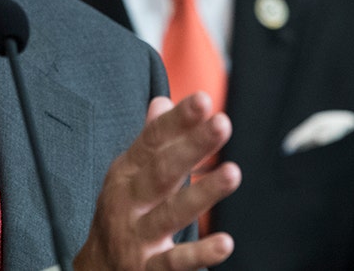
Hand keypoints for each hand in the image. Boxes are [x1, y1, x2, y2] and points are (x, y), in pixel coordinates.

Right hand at [74, 93, 240, 270]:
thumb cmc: (121, 214)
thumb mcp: (129, 175)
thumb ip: (151, 141)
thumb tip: (163, 101)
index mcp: (126, 174)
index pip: (152, 141)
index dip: (177, 121)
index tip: (203, 100)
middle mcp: (128, 201)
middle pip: (161, 171)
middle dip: (191, 146)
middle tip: (222, 124)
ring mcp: (137, 236)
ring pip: (170, 214)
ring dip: (202, 193)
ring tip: (232, 173)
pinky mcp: (147, 270)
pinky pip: (174, 262)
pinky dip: (199, 255)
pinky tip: (225, 243)